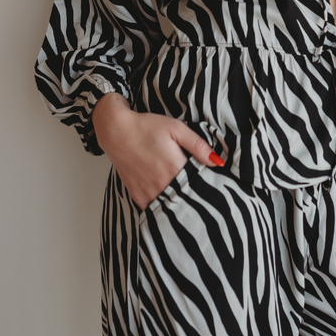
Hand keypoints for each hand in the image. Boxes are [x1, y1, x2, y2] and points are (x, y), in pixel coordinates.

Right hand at [91, 93, 223, 208]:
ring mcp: (148, 192)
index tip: (214, 184)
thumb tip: (218, 162)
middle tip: (203, 192)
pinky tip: (170, 200)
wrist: (116, 131)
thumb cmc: (147, 127)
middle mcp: (161, 184)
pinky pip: (154, 208)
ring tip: (188, 197)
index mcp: (174, 167)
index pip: (199, 184)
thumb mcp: (176, 128)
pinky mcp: (137, 196)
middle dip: (195, 197)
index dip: (208, 185)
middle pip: (186, 198)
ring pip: (170, 206)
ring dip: (180, 203)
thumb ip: (198, 146)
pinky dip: (163, 206)